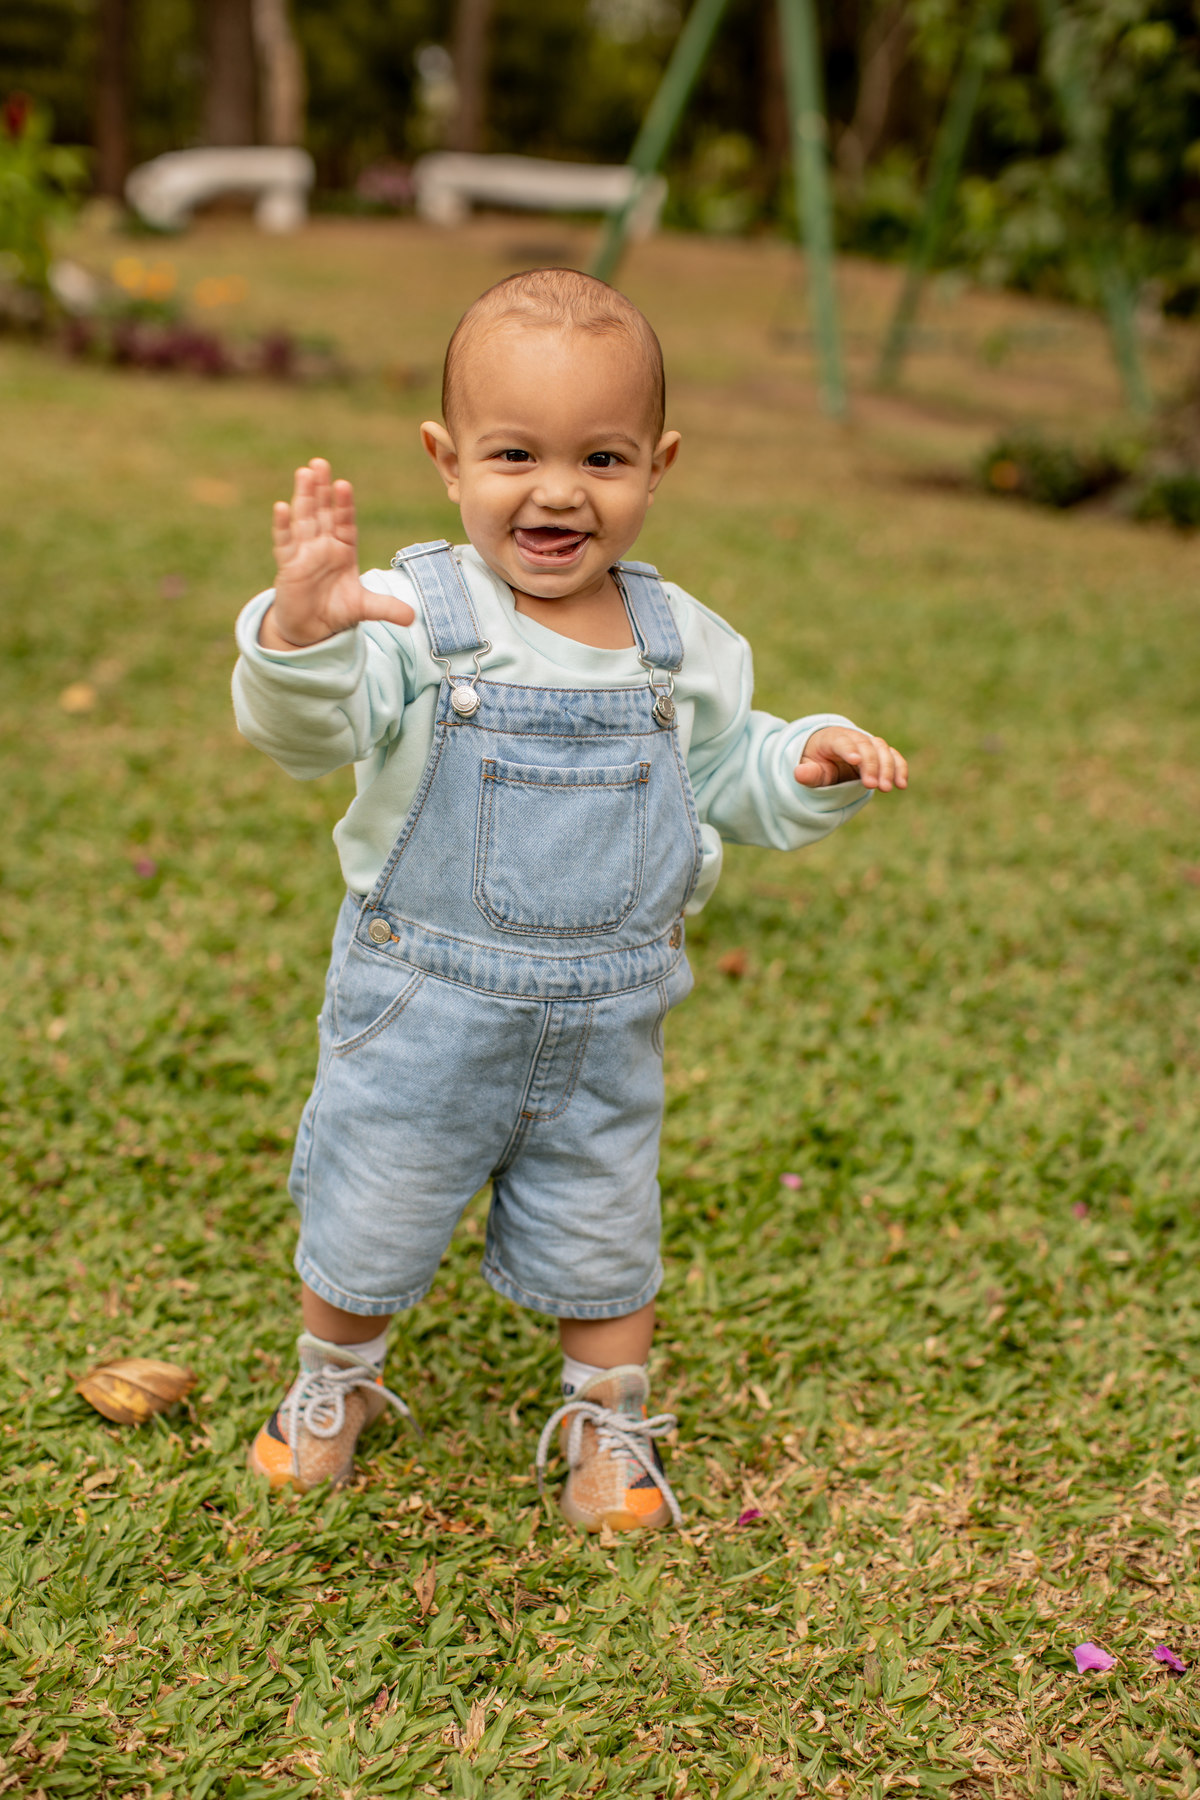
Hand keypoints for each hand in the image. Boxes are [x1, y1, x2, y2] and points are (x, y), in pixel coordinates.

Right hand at [260, 458, 414, 648]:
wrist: (312, 628)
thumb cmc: (337, 610)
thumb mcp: (365, 608)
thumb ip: (387, 608)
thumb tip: (413, 618)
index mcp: (344, 548)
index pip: (345, 521)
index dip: (344, 505)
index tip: (343, 485)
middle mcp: (324, 545)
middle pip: (323, 512)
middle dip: (322, 489)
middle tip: (320, 463)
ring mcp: (304, 552)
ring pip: (304, 519)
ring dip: (304, 496)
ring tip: (304, 473)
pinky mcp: (288, 565)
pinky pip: (284, 542)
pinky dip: (282, 526)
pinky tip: (281, 507)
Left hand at [795, 726, 907, 790]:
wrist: (827, 756)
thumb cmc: (816, 763)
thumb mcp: (809, 768)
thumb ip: (808, 773)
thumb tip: (799, 774)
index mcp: (831, 738)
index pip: (841, 741)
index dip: (848, 749)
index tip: (855, 761)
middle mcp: (853, 737)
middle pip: (865, 746)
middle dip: (871, 765)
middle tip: (872, 786)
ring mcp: (868, 744)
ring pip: (882, 749)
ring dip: (887, 768)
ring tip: (887, 788)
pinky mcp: (880, 754)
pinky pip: (893, 757)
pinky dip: (899, 768)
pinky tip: (901, 784)